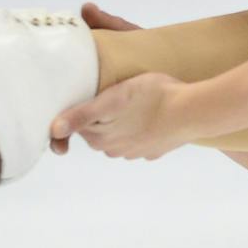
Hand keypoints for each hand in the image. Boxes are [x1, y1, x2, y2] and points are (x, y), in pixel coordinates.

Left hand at [51, 3, 191, 161]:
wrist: (193, 111)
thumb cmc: (153, 98)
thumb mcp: (112, 99)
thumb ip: (81, 115)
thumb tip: (53, 131)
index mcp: (101, 139)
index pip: (80, 125)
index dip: (83, 110)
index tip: (94, 94)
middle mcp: (116, 151)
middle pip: (99, 133)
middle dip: (102, 119)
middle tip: (114, 95)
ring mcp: (138, 153)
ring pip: (120, 138)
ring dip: (123, 124)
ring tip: (134, 103)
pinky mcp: (157, 150)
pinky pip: (142, 140)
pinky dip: (143, 130)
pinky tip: (151, 115)